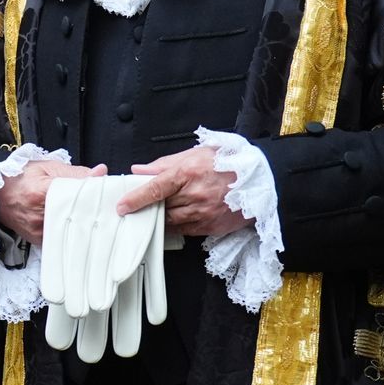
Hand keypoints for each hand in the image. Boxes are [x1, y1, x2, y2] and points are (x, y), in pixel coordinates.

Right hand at [0, 159, 105, 244]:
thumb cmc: (21, 177)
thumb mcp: (47, 168)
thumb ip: (75, 172)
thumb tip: (101, 173)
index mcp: (40, 192)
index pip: (76, 197)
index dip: (94, 196)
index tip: (107, 196)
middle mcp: (38, 215)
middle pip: (76, 216)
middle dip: (92, 212)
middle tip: (105, 208)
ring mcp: (38, 230)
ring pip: (70, 229)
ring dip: (83, 223)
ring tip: (93, 215)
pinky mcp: (38, 240)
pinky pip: (61, 236)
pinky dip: (70, 231)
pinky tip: (77, 224)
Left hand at [119, 146, 248, 236]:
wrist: (262, 179)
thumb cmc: (227, 162)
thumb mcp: (194, 154)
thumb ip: (163, 164)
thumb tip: (139, 170)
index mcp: (188, 174)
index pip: (155, 189)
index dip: (136, 199)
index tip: (121, 206)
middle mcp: (195, 196)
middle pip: (161, 207)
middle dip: (147, 208)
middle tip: (135, 207)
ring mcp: (204, 213)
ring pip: (171, 221)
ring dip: (160, 218)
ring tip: (155, 211)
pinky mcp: (212, 227)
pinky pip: (185, 230)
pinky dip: (176, 225)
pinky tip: (174, 218)